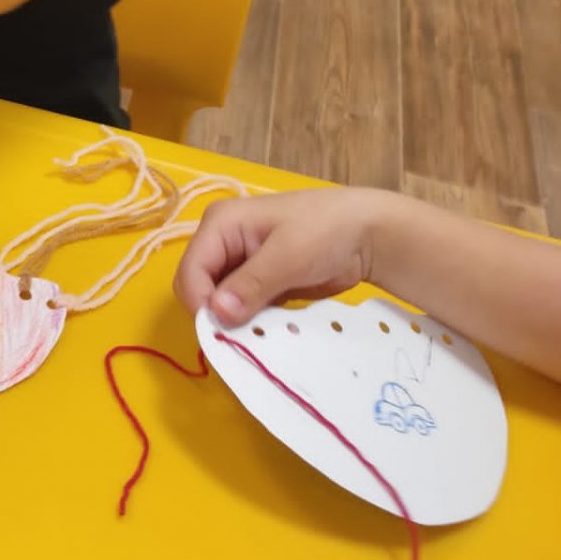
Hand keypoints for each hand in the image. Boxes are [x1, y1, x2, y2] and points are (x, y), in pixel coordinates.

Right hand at [174, 188, 400, 326]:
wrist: (369, 234)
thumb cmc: (326, 230)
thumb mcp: (288, 255)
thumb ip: (251, 284)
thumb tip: (217, 312)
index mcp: (219, 224)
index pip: (191, 270)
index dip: (201, 302)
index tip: (226, 331)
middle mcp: (222, 243)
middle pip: (199, 286)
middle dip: (216, 313)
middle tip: (245, 335)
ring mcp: (239, 263)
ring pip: (219, 301)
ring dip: (235, 320)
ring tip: (263, 333)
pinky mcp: (257, 282)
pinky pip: (242, 307)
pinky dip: (252, 321)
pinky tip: (271, 329)